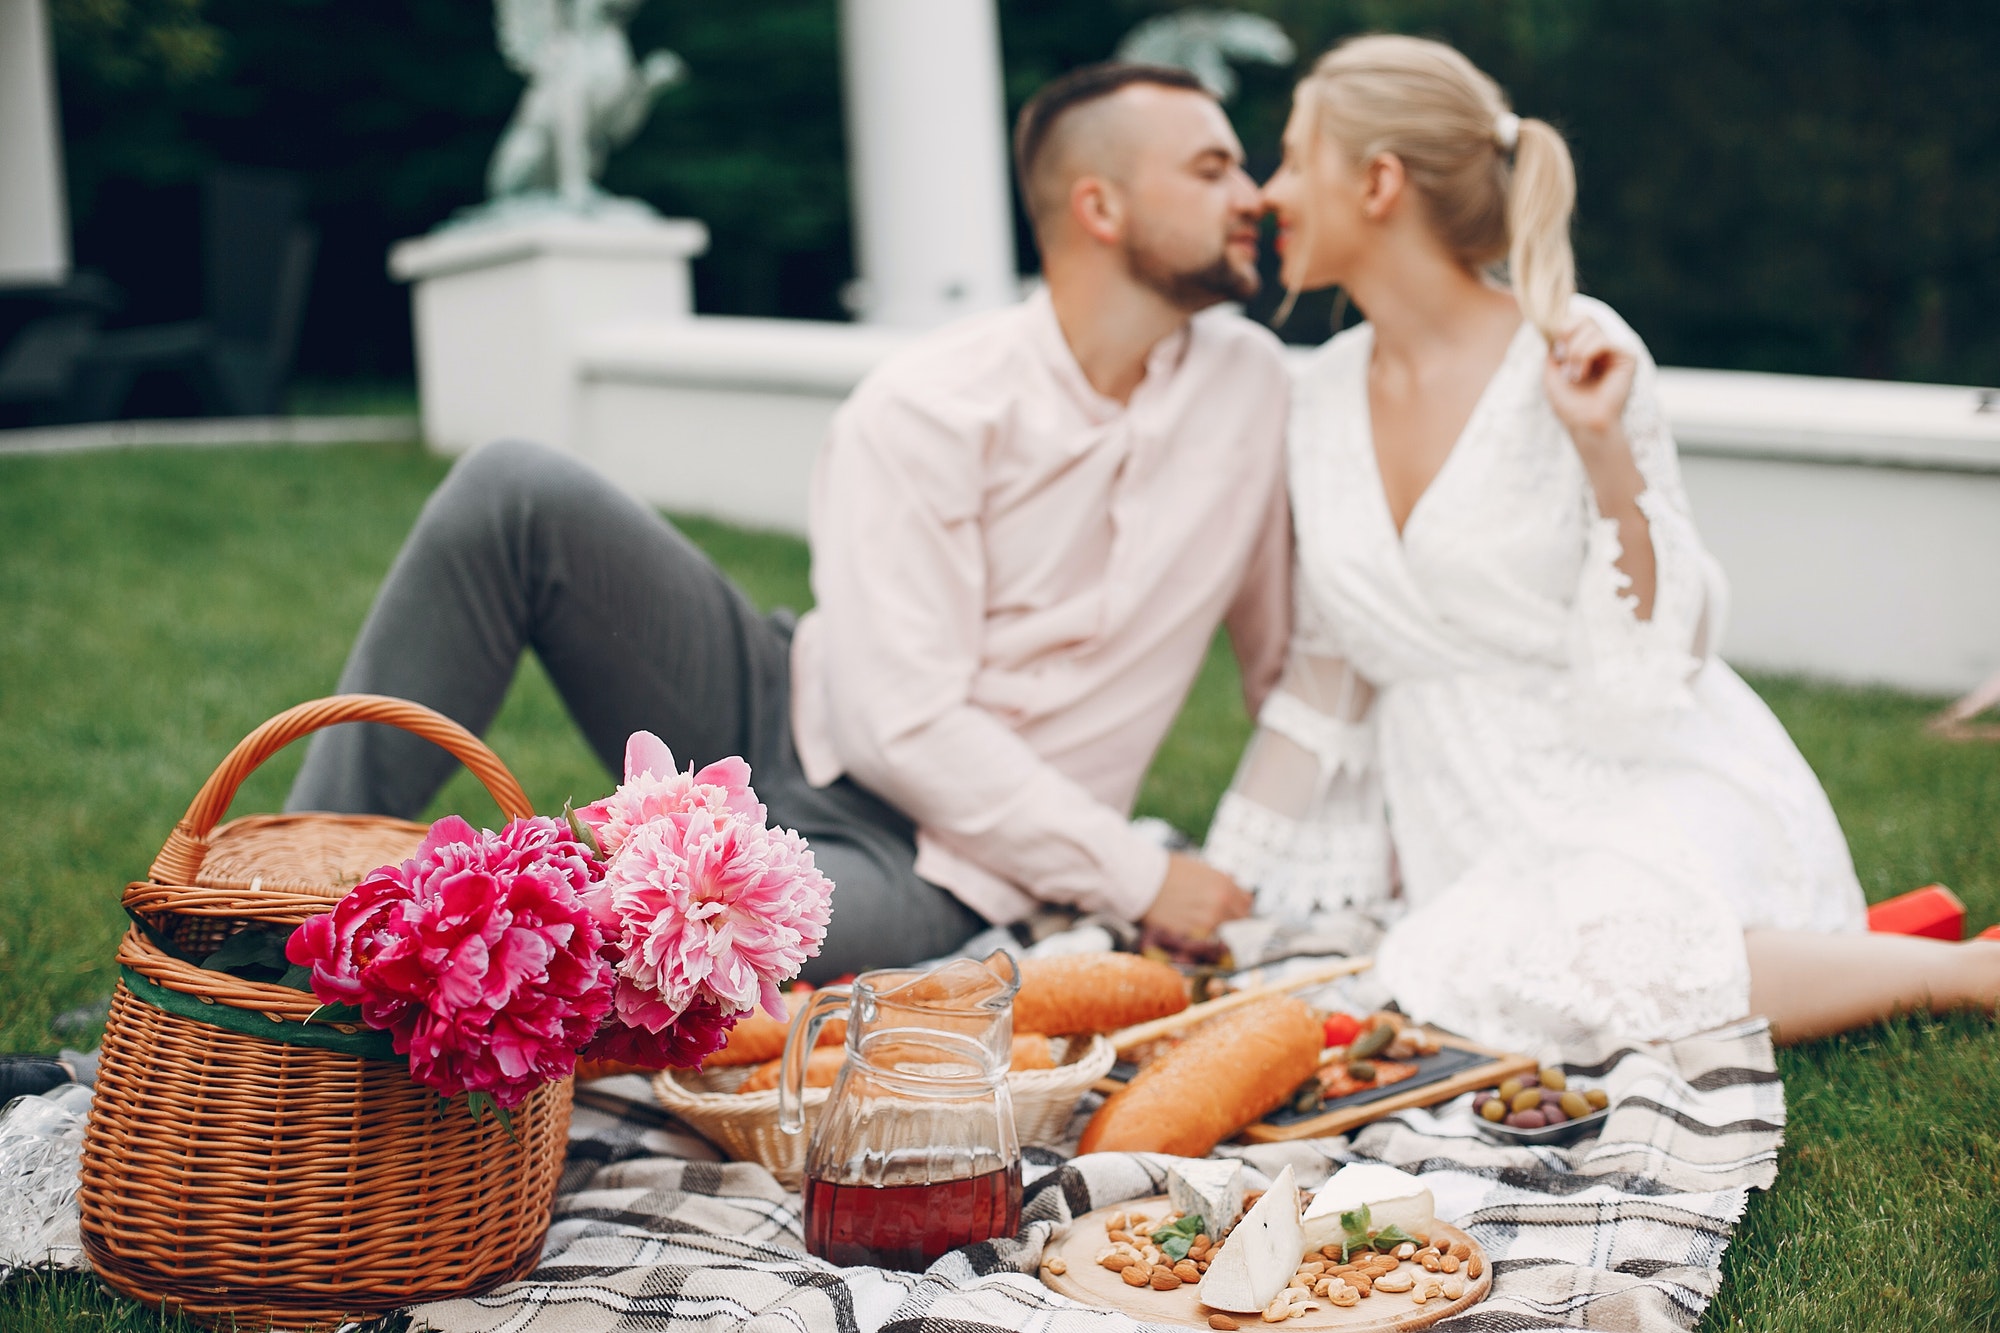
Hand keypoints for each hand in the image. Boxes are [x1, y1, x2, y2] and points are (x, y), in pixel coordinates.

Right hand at [1142, 853, 1252, 940]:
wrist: (1141, 880)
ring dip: (1212, 922)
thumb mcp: (1201, 868)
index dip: (1238, 903)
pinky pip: (1203, 936)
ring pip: (1221, 928)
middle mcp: (1220, 905)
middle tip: (1211, 909)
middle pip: (1238, 918)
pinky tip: (1185, 919)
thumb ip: (1221, 881)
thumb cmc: (1168, 871)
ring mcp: (1206, 922)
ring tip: (1194, 911)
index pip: (1246, 903)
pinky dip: (1198, 931)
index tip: (1232, 904)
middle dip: (1228, 914)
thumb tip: (1236, 887)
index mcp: (1225, 886)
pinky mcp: (1192, 935)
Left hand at [1543, 316, 1636, 456]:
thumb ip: (1554, 347)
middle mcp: (1603, 346)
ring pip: (1592, 329)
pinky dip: (1586, 354)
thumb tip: (1558, 327)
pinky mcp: (1627, 356)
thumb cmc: (1569, 403)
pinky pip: (1603, 341)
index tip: (1556, 352)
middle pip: (1584, 319)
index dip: (1563, 328)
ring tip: (1574, 375)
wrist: (1583, 423)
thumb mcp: (1551, 371)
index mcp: (1587, 347)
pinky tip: (1582, 373)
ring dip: (1575, 352)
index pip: (1577, 319)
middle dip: (1568, 339)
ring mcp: (1615, 350)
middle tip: (1564, 362)